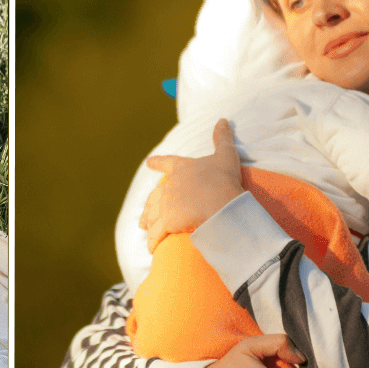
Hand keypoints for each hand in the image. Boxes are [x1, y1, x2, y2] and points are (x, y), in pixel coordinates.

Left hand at [139, 119, 243, 251]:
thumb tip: (223, 119)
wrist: (220, 204)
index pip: (167, 163)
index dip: (158, 163)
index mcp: (181, 169)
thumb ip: (222, 138)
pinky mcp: (165, 224)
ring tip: (144, 229)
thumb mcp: (225, 156)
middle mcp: (169, 186)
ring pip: (152, 214)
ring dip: (148, 222)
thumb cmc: (223, 180)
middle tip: (143, 213)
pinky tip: (151, 248)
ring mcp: (165, 205)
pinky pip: (156, 234)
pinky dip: (153, 241)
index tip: (148, 163)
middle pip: (155, 195)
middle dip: (150, 204)